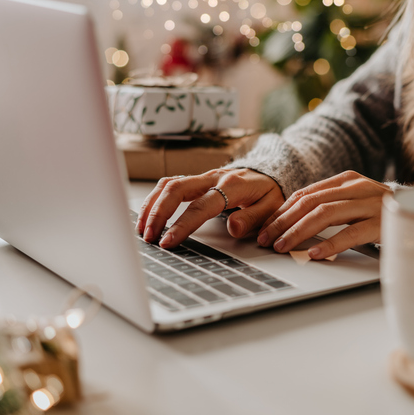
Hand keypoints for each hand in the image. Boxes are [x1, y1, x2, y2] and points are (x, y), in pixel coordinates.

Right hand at [136, 169, 283, 247]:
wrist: (269, 172)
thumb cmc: (269, 192)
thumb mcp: (271, 206)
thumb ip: (253, 218)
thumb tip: (232, 228)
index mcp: (232, 185)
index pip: (201, 205)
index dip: (182, 224)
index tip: (168, 241)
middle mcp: (213, 177)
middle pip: (176, 188)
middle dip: (158, 213)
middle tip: (148, 236)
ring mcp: (202, 177)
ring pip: (168, 184)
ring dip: (151, 206)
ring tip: (141, 229)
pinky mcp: (195, 180)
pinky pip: (169, 184)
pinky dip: (154, 199)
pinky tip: (146, 215)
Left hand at [257, 171, 390, 259]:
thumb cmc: (382, 212)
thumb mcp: (353, 201)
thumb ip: (328, 205)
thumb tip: (290, 221)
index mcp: (346, 179)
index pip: (305, 193)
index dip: (281, 212)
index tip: (264, 229)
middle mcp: (357, 187)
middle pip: (310, 202)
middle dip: (283, 222)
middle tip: (267, 240)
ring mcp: (371, 203)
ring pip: (325, 214)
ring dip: (299, 232)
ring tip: (283, 247)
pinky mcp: (383, 223)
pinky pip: (351, 233)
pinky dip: (331, 244)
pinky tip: (316, 254)